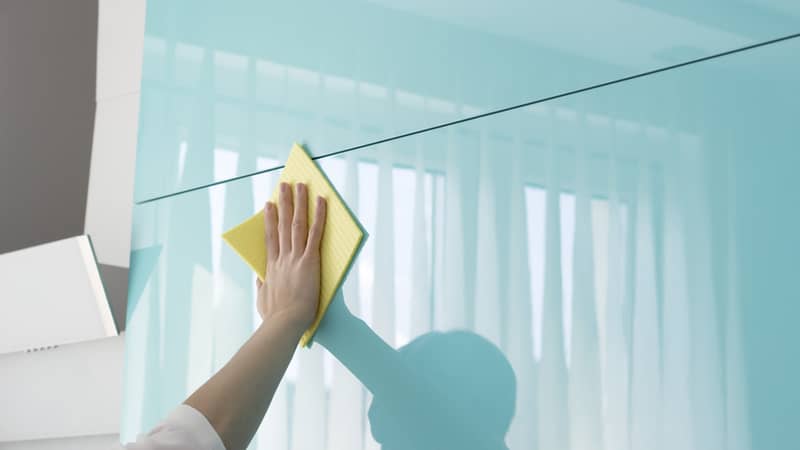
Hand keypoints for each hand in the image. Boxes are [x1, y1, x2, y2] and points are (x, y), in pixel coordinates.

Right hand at [256, 182, 326, 333]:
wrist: (286, 323)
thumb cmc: (276, 318)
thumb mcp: (263, 300)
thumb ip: (262, 286)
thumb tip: (260, 277)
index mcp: (271, 268)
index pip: (270, 238)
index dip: (270, 220)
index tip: (269, 205)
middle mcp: (282, 258)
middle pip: (283, 225)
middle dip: (284, 203)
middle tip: (284, 186)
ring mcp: (295, 258)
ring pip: (297, 223)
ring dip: (298, 202)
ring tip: (299, 185)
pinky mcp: (309, 260)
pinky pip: (315, 233)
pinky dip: (319, 215)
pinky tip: (321, 200)